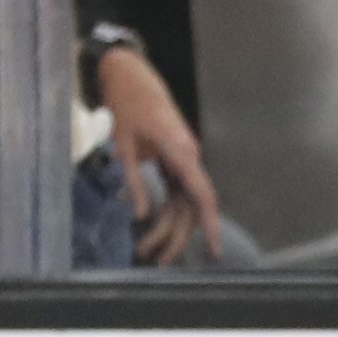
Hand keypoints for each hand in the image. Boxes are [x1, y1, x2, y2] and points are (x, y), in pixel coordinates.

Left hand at [92, 48, 221, 265]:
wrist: (132, 76)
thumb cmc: (126, 106)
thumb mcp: (123, 144)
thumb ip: (133, 180)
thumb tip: (140, 215)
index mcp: (181, 153)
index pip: (203, 197)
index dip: (211, 226)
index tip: (215, 252)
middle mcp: (189, 159)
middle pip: (191, 208)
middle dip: (174, 237)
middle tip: (154, 260)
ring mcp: (185, 159)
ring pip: (183, 202)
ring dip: (166, 227)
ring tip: (145, 247)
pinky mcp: (177, 158)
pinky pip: (176, 191)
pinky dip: (163, 209)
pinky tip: (144, 221)